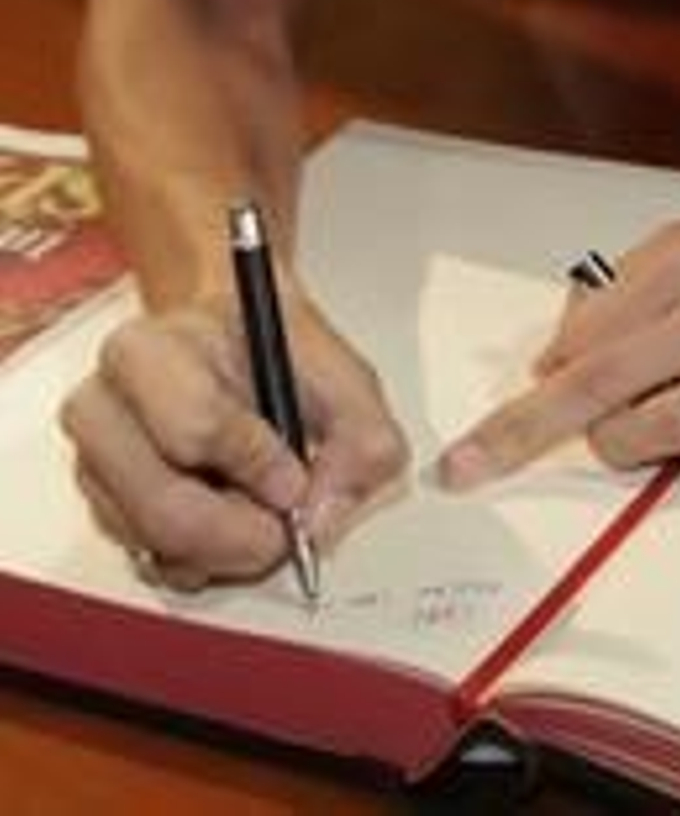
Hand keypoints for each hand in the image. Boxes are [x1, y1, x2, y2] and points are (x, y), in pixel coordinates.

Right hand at [59, 293, 407, 590]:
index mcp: (148, 350)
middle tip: (283, 530)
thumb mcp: (335, 371)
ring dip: (222, 549)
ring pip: (154, 541)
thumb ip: (358, 432)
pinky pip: (152, 560)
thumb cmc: (269, 353)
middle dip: (236, 532)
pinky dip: (201, 560)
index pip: (193, 424)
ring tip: (263, 519)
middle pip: (160, 503)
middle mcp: (104, 406)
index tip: (296, 479)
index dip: (255, 464)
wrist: (229, 343)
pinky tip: (233, 526)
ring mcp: (98, 464)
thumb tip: (327, 509)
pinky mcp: (107, 508)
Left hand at [437, 168, 679, 483]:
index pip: (583, 334)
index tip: (516, 400)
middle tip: (468, 466)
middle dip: (520, 433)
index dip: (542, 376)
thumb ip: (643, 290)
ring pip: (649, 434)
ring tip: (636, 427)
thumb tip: (573, 351)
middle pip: (594, 389)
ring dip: (625, 442)